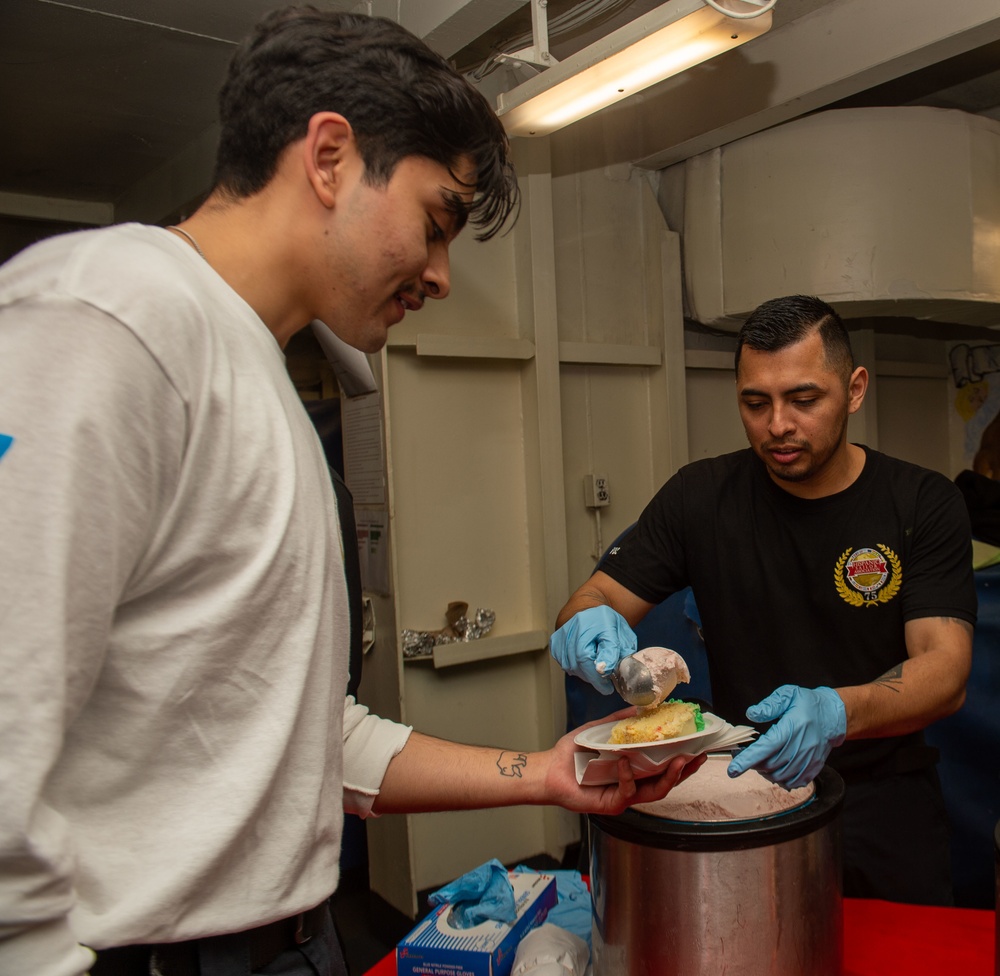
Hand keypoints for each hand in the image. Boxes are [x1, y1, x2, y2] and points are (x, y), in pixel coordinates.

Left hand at [542, 709, 707, 815]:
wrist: (550, 770)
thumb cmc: (572, 754)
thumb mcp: (598, 730)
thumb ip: (619, 720)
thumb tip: (640, 707)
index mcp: (634, 768)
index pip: (664, 765)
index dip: (682, 757)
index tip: (697, 744)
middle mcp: (634, 784)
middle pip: (667, 780)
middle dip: (685, 770)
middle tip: (698, 755)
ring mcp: (625, 796)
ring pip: (655, 790)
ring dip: (669, 776)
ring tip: (678, 761)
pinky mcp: (613, 804)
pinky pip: (627, 790)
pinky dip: (628, 775)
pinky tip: (625, 762)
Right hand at [550, 606, 636, 693]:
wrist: (589, 610)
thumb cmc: (606, 622)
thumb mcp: (619, 633)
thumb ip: (615, 650)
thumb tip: (606, 669)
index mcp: (588, 624)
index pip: (586, 657)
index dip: (596, 677)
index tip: (608, 688)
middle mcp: (570, 629)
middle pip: (578, 665)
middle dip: (594, 676)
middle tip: (607, 677)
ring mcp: (560, 637)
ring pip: (572, 668)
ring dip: (586, 672)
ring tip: (596, 662)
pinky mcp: (554, 644)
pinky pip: (566, 665)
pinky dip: (578, 667)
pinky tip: (586, 658)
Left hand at [727, 685, 845, 788]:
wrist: (833, 716)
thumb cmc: (807, 703)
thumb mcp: (788, 695)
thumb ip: (769, 705)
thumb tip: (751, 713)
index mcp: (792, 727)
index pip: (766, 747)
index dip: (747, 760)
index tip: (732, 770)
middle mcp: (801, 746)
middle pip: (770, 764)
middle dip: (752, 764)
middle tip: (743, 757)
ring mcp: (809, 760)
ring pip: (780, 775)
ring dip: (765, 772)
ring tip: (759, 762)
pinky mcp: (814, 768)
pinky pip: (794, 782)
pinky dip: (781, 780)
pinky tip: (775, 770)